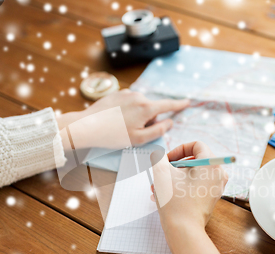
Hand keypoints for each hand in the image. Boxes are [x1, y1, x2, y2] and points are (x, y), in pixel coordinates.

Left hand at [56, 89, 188, 148]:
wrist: (87, 126)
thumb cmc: (113, 135)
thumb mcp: (139, 139)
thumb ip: (158, 131)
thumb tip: (168, 122)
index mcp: (146, 108)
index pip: (168, 105)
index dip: (179, 104)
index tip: (187, 102)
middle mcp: (138, 96)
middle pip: (152, 109)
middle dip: (148, 120)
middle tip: (134, 133)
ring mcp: (126, 93)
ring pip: (140, 106)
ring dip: (137, 116)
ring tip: (122, 127)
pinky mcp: (116, 94)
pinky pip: (129, 103)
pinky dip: (127, 112)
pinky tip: (116, 120)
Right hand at [150, 141, 227, 253]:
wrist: (184, 231)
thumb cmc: (175, 202)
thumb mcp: (162, 174)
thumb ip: (159, 159)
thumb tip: (159, 155)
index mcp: (211, 165)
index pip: (196, 145)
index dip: (179, 149)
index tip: (167, 160)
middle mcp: (218, 175)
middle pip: (195, 159)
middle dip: (174, 165)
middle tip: (162, 173)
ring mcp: (216, 188)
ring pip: (193, 174)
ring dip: (174, 176)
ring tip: (157, 186)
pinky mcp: (210, 198)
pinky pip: (195, 185)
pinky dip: (181, 186)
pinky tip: (164, 194)